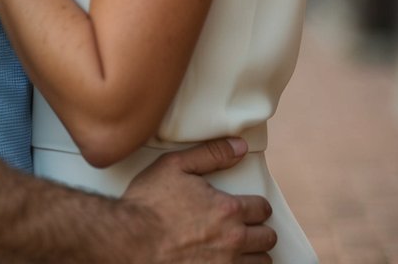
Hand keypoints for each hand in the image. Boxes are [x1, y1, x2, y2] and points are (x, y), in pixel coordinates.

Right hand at [123, 138, 275, 263]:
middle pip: (267, 238)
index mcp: (227, 209)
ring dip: (254, 254)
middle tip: (246, 227)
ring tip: (241, 248)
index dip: (256, 205)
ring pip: (261, 262)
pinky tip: (228, 261)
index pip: (262, 208)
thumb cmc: (149, 203)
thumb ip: (211, 154)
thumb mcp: (175, 165)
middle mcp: (232, 240)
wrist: (130, 241)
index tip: (248, 207)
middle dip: (259, 230)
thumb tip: (239, 146)